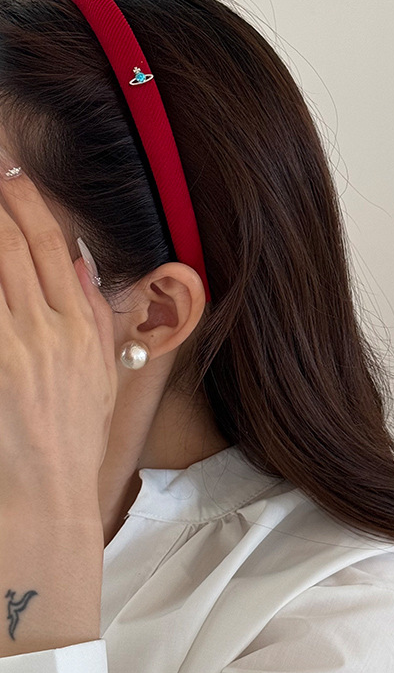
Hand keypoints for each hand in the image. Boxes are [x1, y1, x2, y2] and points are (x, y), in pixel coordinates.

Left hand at [0, 160, 116, 514]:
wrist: (46, 496)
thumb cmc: (73, 441)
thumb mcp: (102, 375)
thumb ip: (94, 316)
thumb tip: (83, 265)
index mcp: (81, 329)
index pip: (55, 249)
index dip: (31, 206)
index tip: (12, 175)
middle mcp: (50, 330)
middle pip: (18, 249)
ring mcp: (17, 348)